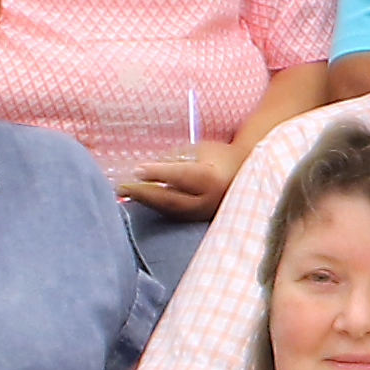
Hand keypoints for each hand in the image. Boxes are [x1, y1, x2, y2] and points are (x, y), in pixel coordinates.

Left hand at [112, 140, 242, 220]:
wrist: (248, 173)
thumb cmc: (221, 156)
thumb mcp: (200, 149)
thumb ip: (175, 159)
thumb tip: (147, 169)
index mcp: (211, 178)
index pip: (179, 176)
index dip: (156, 173)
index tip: (136, 170)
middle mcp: (210, 200)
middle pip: (171, 200)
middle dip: (144, 194)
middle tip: (121, 188)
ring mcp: (207, 213)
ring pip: (172, 211)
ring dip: (148, 202)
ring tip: (128, 194)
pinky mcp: (203, 220)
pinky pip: (178, 215)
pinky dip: (159, 208)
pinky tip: (145, 201)